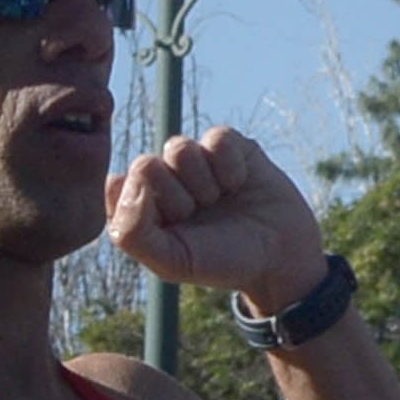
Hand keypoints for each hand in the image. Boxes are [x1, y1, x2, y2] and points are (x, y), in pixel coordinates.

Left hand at [106, 127, 326, 311]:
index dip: (144, 207)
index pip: (120, 185)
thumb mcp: (170, 261)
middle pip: (145, 164)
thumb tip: (119, 178)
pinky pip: (216, 138)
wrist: (279, 257)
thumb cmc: (221, 261)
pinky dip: (230, 166)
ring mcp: (197, 162)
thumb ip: (130, 230)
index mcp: (144, 207)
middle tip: (199, 216)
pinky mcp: (230, 147)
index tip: (170, 230)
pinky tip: (239, 184)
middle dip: (175, 197)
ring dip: (203, 182)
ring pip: (179, 148)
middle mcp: (166, 181)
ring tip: (219, 201)